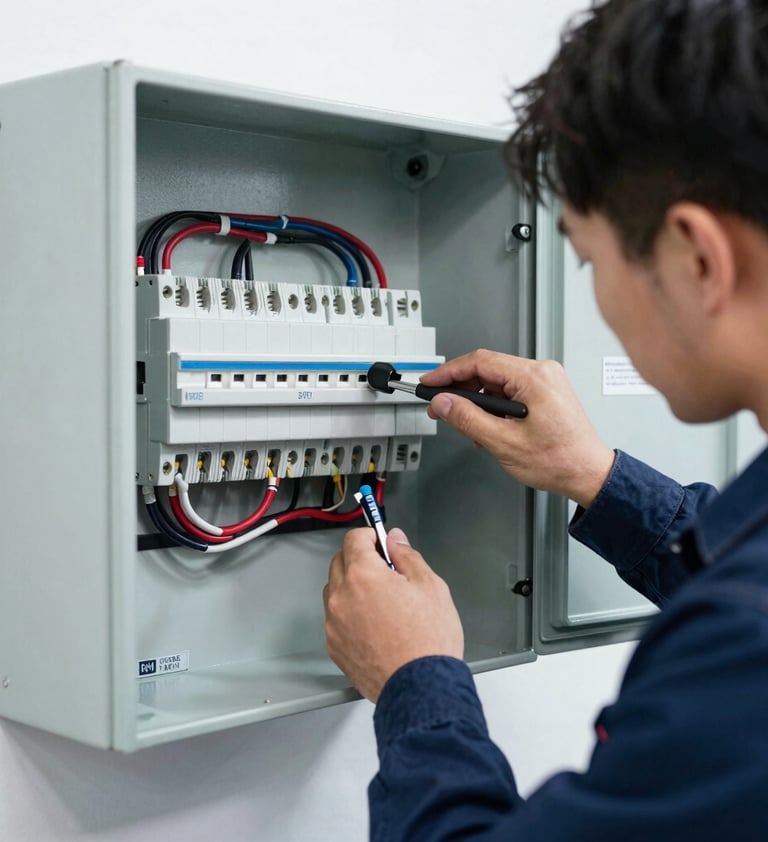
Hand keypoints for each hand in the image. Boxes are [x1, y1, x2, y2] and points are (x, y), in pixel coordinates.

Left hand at [324, 527, 463, 702]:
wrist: (421, 688)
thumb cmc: (428, 640)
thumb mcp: (430, 585)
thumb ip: (406, 555)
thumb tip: (395, 540)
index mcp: (363, 574)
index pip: (353, 539)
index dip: (370, 536)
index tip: (381, 542)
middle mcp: (341, 597)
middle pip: (340, 562)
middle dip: (359, 559)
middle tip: (386, 571)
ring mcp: (334, 624)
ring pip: (335, 592)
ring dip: (352, 587)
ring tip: (382, 602)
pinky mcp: (335, 647)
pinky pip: (336, 620)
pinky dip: (350, 615)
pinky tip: (375, 626)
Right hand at [421, 349, 614, 508]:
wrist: (588, 473)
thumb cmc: (560, 460)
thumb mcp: (504, 442)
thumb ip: (468, 419)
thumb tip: (443, 403)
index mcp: (534, 378)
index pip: (479, 362)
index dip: (448, 372)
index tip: (429, 383)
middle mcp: (541, 373)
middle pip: (487, 370)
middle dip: (459, 389)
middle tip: (438, 407)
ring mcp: (545, 382)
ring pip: (496, 382)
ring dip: (476, 402)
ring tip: (464, 425)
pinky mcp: (544, 393)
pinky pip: (509, 391)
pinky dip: (492, 406)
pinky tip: (485, 426)